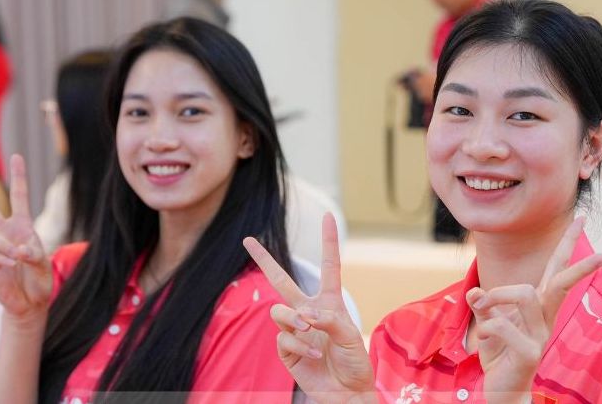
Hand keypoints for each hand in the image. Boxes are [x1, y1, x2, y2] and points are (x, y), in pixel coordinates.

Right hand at [0, 154, 50, 323]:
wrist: (31, 302)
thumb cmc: (40, 280)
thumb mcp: (44, 263)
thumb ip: (34, 254)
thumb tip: (17, 249)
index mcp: (23, 227)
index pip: (19, 198)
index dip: (19, 177)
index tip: (17, 156)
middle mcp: (6, 233)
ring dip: (5, 246)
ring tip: (18, 258)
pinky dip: (4, 258)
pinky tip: (13, 264)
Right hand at [243, 214, 375, 403]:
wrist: (345, 392)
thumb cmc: (354, 362)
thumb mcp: (350, 336)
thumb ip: (329, 319)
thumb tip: (304, 313)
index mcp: (329, 301)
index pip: (328, 266)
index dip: (328, 241)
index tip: (327, 215)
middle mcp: (309, 311)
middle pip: (282, 280)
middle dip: (263, 260)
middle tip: (247, 240)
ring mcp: (295, 329)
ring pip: (280, 311)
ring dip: (294, 320)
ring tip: (310, 333)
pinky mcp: (285, 348)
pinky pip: (282, 337)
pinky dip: (298, 344)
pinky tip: (311, 354)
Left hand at [466, 217, 601, 403]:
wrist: (501, 390)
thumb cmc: (499, 353)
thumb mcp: (488, 322)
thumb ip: (485, 304)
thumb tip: (475, 292)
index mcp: (538, 306)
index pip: (555, 270)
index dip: (567, 244)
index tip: (580, 218)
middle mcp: (545, 317)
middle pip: (562, 281)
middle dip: (580, 264)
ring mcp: (541, 335)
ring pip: (525, 292)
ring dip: (496, 295)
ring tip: (483, 309)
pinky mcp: (531, 353)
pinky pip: (500, 325)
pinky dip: (483, 327)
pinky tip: (483, 340)